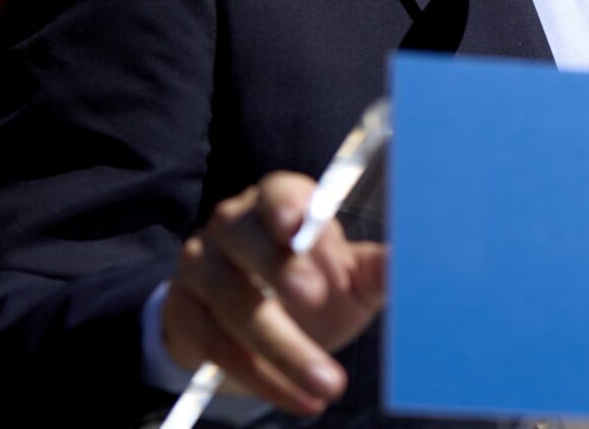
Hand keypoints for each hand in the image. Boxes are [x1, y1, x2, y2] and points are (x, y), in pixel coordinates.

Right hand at [161, 172, 387, 416]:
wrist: (256, 330)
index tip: (302, 226)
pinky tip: (296, 396)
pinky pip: (212, 343)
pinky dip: (257, 375)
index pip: (279, 191)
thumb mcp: (350, 279)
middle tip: (316, 297)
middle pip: (245, 237)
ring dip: (281, 347)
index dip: (288, 206)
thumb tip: (407, 264)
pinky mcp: (181, 310)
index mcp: (278, 203)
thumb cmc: (313, 288)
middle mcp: (232, 225)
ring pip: (232, 300)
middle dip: (279, 267)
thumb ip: (377, 271)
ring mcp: (199, 265)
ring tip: (327, 383)